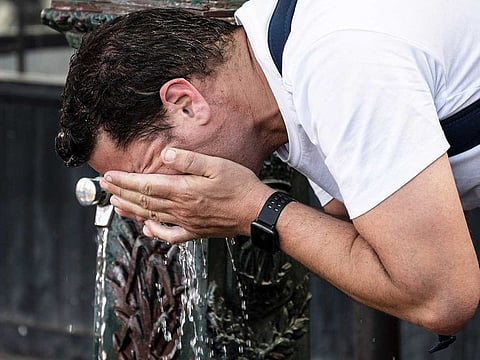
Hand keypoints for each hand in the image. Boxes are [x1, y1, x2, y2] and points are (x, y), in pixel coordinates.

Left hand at [100, 148, 273, 242]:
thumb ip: (189, 161)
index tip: (110, 176)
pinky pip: (170, 235)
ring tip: (116, 204)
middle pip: (144, 202)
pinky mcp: (196, 231)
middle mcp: (181, 209)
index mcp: (184, 191)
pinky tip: (147, 228)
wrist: (257, 212)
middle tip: (105, 186)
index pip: (146, 186)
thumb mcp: (217, 165)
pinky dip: (155, 232)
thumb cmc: (240, 187)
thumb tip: (165, 156)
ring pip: (152, 217)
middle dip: (121, 193)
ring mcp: (187, 222)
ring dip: (131, 210)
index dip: (125, 181)